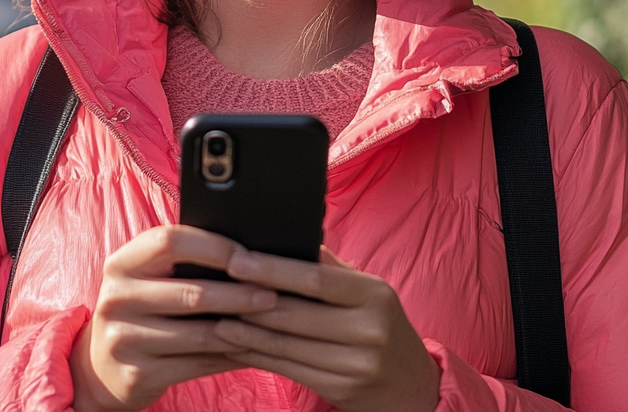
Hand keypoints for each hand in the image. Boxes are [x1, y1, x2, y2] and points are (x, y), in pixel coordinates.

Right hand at [71, 225, 277, 410]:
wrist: (98, 368)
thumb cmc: (140, 307)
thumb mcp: (145, 277)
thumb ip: (180, 260)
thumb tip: (246, 251)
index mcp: (121, 263)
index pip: (170, 241)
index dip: (214, 246)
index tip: (249, 255)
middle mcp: (116, 299)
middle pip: (191, 292)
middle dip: (239, 293)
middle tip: (274, 293)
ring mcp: (124, 341)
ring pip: (199, 334)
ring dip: (242, 328)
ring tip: (272, 321)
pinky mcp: (138, 376)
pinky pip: (197, 365)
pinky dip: (229, 356)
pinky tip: (252, 349)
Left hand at [214, 247, 439, 411]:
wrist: (412, 386)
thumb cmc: (381, 325)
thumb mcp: (369, 291)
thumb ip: (331, 267)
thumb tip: (289, 237)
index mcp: (374, 294)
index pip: (316, 279)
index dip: (273, 270)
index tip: (238, 260)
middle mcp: (369, 330)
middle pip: (296, 314)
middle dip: (250, 302)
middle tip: (215, 287)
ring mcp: (356, 365)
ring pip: (287, 345)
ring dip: (246, 333)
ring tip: (216, 318)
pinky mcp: (341, 390)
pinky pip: (289, 369)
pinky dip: (258, 357)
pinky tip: (237, 347)